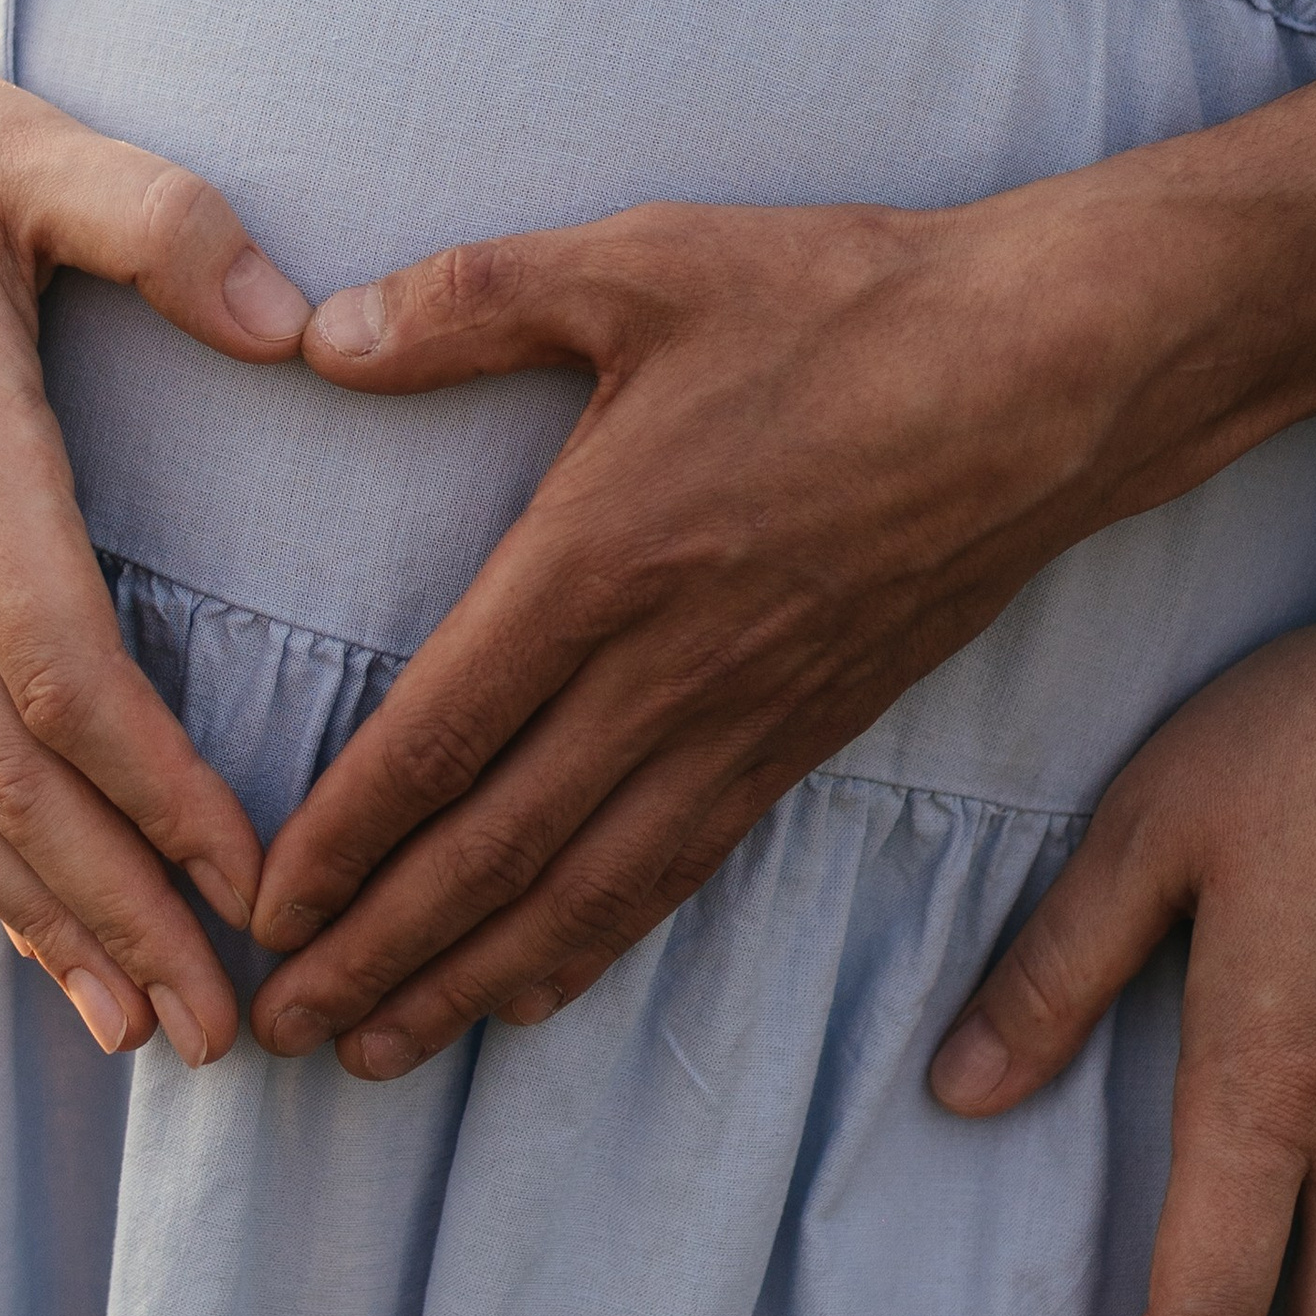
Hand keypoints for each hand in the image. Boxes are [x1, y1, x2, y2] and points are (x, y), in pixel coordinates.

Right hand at [0, 0, 311, 1066]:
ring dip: (34, 914)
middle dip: (114, 907)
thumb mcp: (30, 139)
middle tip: (221, 1031)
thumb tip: (304, 327)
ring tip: (140, 1026)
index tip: (257, 878)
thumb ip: (171, 225)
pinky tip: (32, 919)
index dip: (158, 788)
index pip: (61, 662)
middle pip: (0, 769)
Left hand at [247, 188, 1137, 1068]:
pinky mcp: (809, 735)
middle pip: (494, 853)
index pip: (439, 739)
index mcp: (599, 562)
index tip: (262, 911)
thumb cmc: (846, 305)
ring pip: (584, 891)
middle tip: (282, 1028)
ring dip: (470, 981)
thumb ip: (471, 300)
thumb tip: (321, 335)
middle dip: (377, 953)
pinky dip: (594, 947)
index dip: (341, 842)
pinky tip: (536, 987)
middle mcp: (665, 671)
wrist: (1053, 374)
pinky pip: (680, 870)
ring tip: (381, 1052)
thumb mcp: (643, 263)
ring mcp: (744, 718)